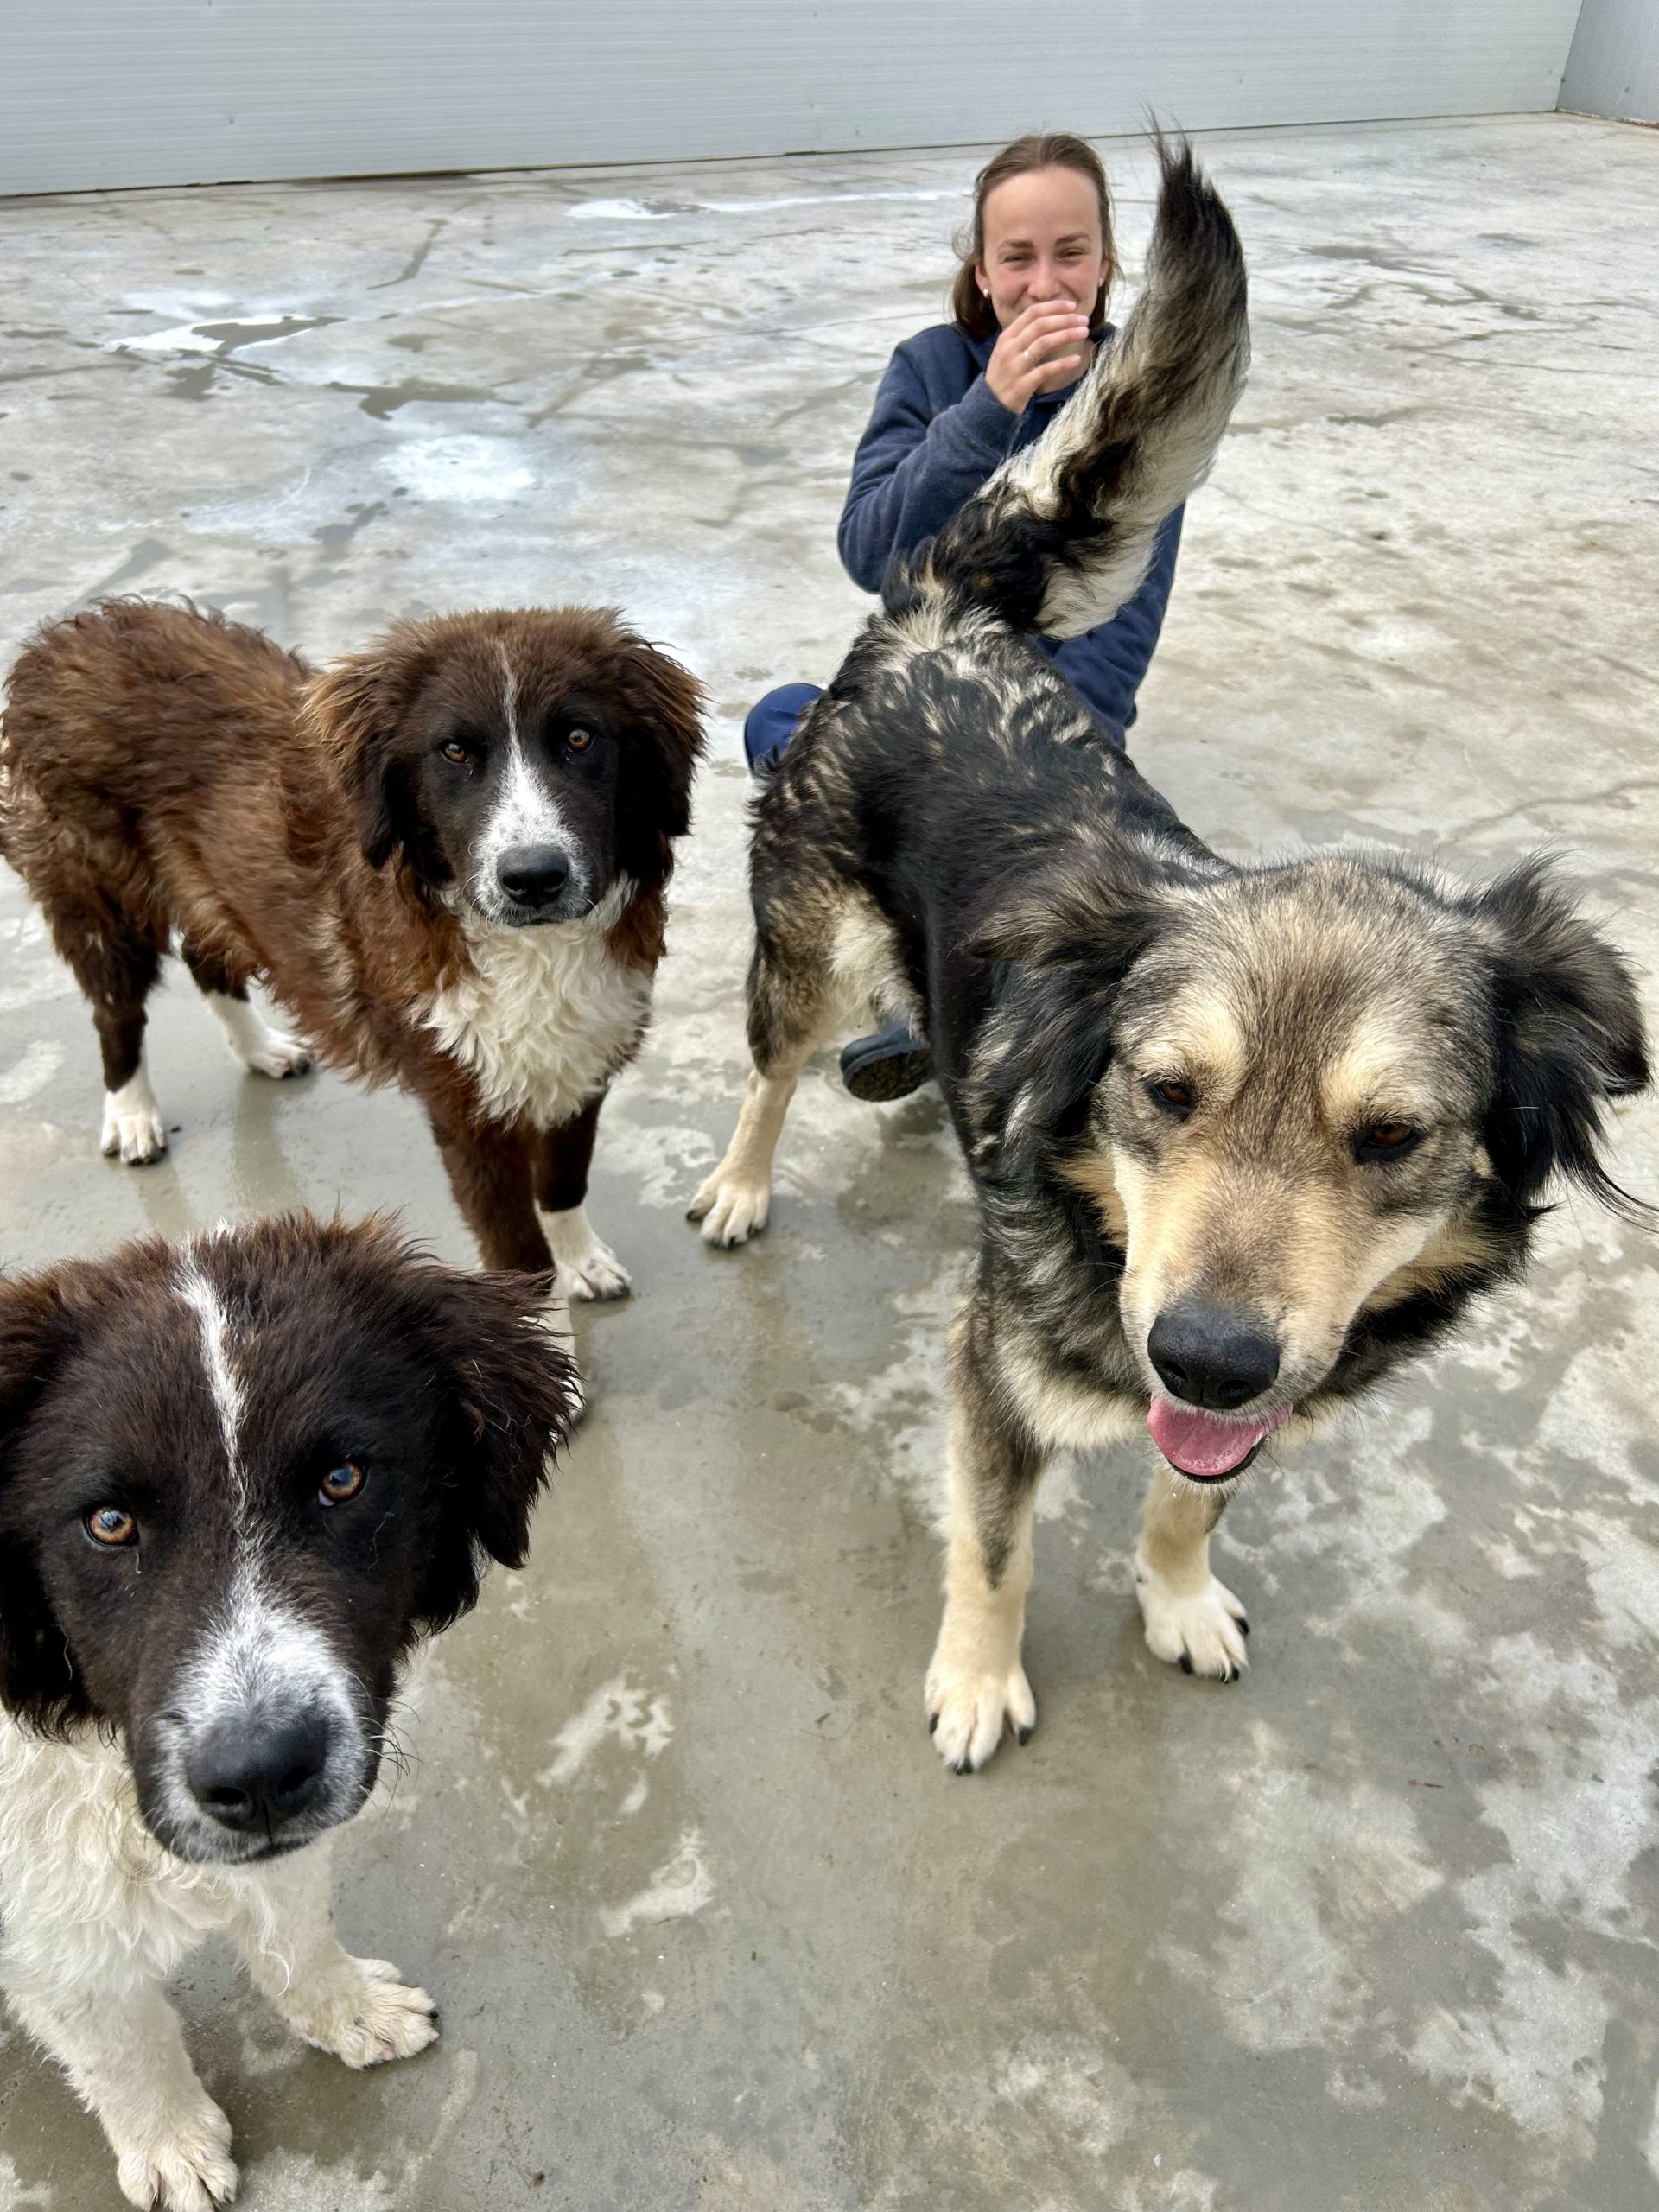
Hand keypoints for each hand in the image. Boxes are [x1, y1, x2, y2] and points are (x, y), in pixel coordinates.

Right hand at [984, 297, 1092, 412]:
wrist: (989, 406)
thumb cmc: (1004, 376)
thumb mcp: (1008, 351)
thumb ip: (1024, 336)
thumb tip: (1050, 320)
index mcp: (1007, 337)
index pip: (1032, 313)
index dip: (1054, 307)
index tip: (1072, 305)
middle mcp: (1010, 348)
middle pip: (1041, 325)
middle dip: (1065, 320)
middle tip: (1083, 320)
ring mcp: (1015, 367)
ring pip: (1044, 343)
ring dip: (1066, 335)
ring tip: (1083, 333)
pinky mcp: (1022, 385)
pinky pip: (1046, 370)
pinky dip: (1063, 364)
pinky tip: (1077, 359)